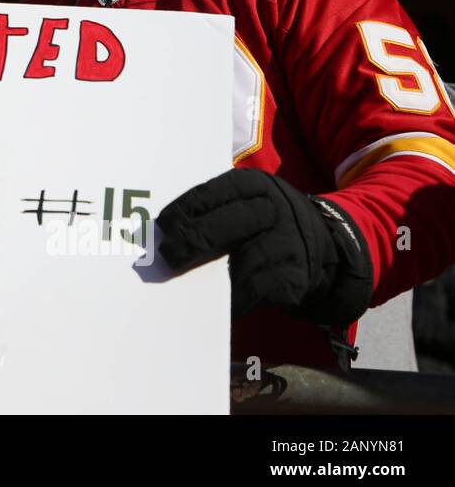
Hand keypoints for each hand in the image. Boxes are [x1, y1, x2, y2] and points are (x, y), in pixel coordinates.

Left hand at [157, 168, 372, 326]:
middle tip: (169, 256)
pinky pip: (260, 288)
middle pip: (225, 224)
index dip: (182, 211)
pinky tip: (223, 301)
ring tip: (189, 281)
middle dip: (191, 241)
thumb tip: (164, 233)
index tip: (162, 227)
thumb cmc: (266, 222)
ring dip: (212, 274)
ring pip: (244, 258)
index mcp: (254, 185)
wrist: (325, 244)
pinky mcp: (298, 274)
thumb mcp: (246, 201)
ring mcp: (290, 241)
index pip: (210, 193)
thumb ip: (213, 210)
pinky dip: (237, 298)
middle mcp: (275, 208)